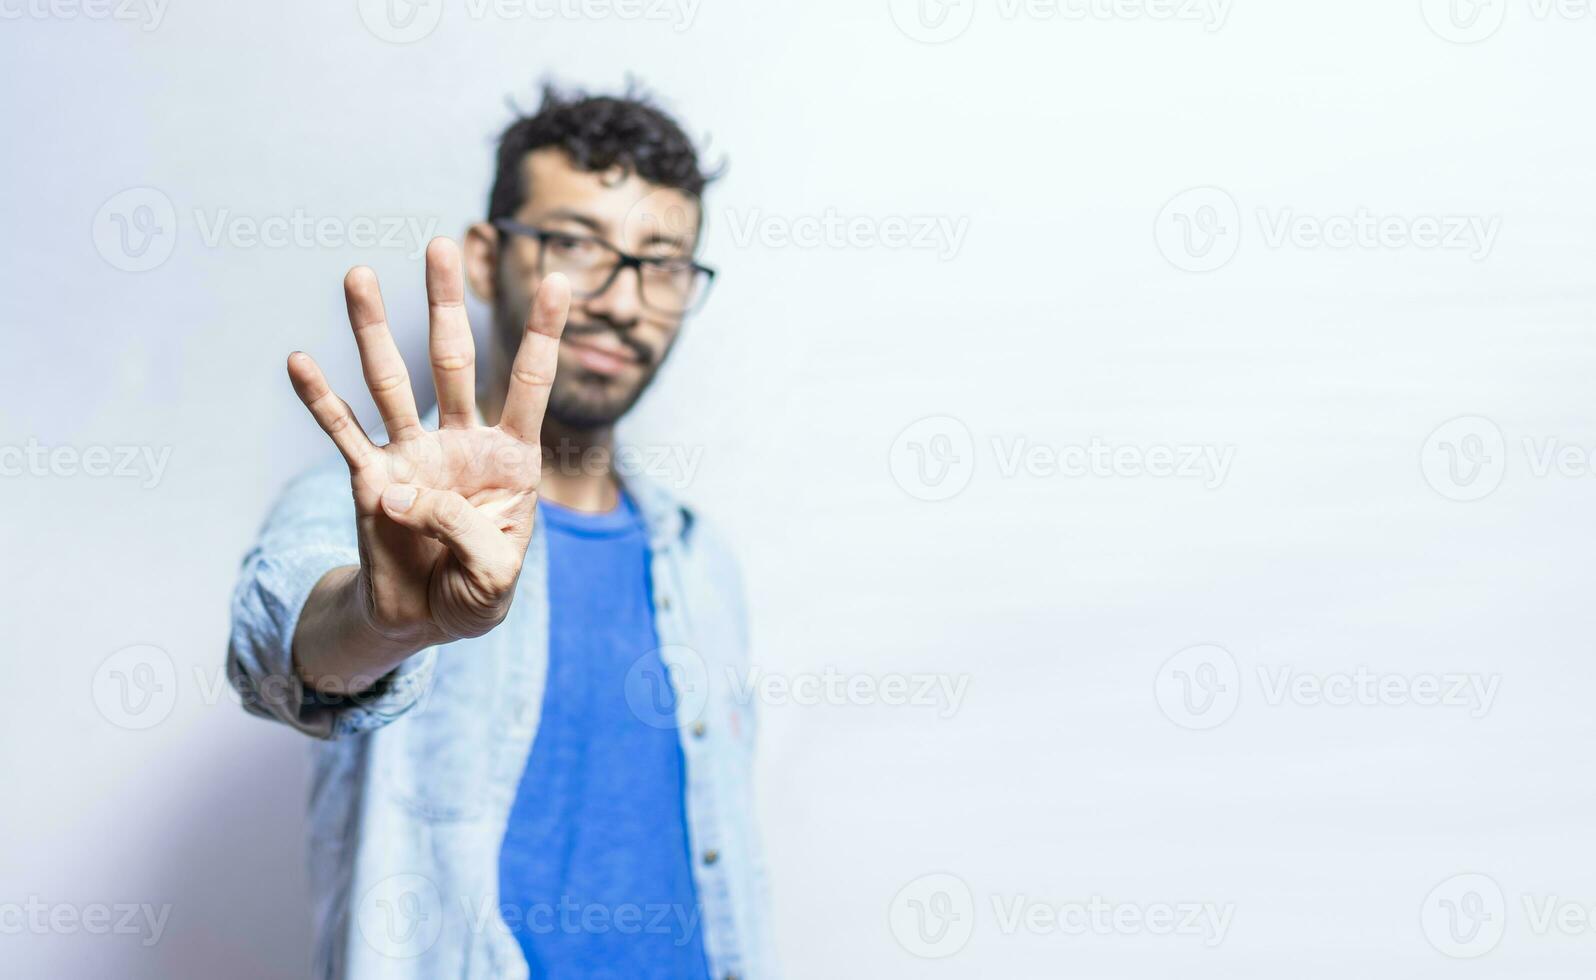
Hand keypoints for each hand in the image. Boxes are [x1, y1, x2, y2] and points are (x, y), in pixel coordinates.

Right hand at [287, 238, 569, 647]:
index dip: (542, 333)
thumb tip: (396, 490)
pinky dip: (319, 399)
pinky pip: (342, 433)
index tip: (556, 279)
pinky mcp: (369, 480)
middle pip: (453, 360)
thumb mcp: (495, 575)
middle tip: (441, 244)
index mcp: (512, 458)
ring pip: (390, 382)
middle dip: (447, 302)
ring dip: (374, 329)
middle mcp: (460, 442)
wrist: (426, 622)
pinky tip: (298, 361)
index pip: (529, 384)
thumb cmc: (476, 593)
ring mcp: (412, 456)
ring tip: (359, 274)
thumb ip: (463, 530)